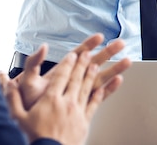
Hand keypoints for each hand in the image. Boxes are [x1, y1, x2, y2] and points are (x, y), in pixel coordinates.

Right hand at [0, 49, 100, 144]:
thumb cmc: (34, 138)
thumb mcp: (18, 118)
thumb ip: (12, 99)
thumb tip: (7, 83)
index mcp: (50, 99)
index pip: (61, 76)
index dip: (68, 63)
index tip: (72, 55)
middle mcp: (66, 103)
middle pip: (76, 78)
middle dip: (82, 64)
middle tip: (88, 53)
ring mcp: (77, 112)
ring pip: (86, 89)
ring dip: (91, 75)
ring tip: (95, 65)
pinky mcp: (84, 123)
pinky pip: (94, 105)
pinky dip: (98, 96)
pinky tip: (101, 89)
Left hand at [12, 34, 129, 109]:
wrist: (31, 120)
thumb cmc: (29, 101)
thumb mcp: (29, 80)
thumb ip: (34, 63)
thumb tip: (42, 47)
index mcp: (63, 70)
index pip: (78, 53)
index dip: (89, 44)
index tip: (99, 37)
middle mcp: (73, 78)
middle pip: (94, 62)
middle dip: (108, 52)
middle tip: (120, 44)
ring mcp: (79, 90)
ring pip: (100, 76)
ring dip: (114, 69)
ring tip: (127, 61)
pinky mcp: (83, 103)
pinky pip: (99, 95)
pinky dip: (110, 88)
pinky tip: (118, 82)